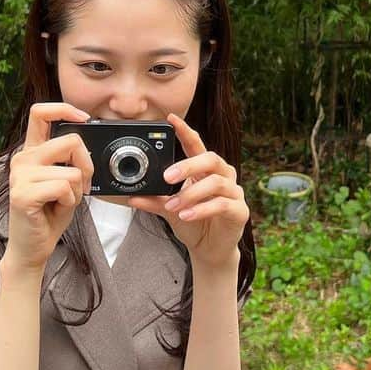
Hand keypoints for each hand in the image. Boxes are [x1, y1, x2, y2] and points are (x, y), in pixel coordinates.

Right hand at [5, 103, 94, 271]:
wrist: (32, 248)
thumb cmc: (49, 215)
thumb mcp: (64, 181)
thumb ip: (70, 160)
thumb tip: (86, 143)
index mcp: (32, 152)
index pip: (41, 112)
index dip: (65, 108)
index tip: (85, 118)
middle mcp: (22, 159)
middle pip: (71, 141)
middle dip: (87, 165)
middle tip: (82, 185)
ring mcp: (20, 176)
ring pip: (72, 170)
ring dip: (77, 191)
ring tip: (62, 202)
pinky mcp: (22, 194)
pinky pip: (63, 187)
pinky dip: (69, 201)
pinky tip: (56, 209)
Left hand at [127, 112, 247, 268]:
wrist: (209, 250)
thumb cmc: (193, 223)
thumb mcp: (169, 211)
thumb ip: (154, 201)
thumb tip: (131, 196)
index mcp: (205, 170)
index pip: (197, 145)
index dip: (185, 131)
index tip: (172, 119)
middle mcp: (222, 176)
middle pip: (211, 159)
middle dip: (188, 165)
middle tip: (167, 177)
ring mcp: (233, 192)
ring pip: (216, 183)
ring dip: (191, 194)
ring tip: (173, 205)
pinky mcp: (239, 211)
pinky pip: (222, 205)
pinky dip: (202, 209)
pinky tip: (187, 215)